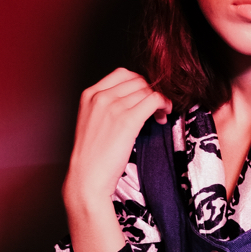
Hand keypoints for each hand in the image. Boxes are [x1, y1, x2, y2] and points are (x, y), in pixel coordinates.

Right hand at [63, 68, 171, 251]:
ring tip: (160, 115)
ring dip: (159, 100)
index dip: (139, 83)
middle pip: (137, 80)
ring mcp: (113, 107)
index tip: (144, 96)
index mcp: (89, 94)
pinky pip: (154, 100)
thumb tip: (133, 98)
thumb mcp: (92, 121)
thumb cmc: (92, 156)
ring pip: (147, 90)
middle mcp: (100, 96)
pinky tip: (163, 116)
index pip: (122, 74)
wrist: (87, 178)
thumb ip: (106, 106)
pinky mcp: (127, 120)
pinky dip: (164, 105)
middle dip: (150, 91)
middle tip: (155, 108)